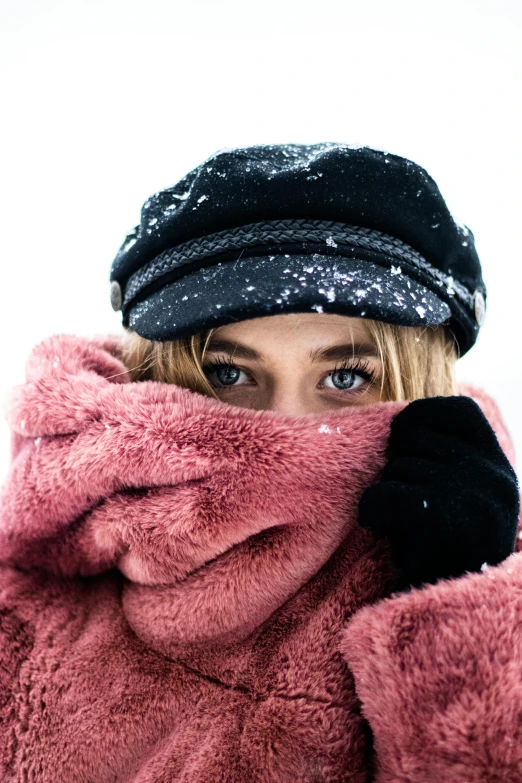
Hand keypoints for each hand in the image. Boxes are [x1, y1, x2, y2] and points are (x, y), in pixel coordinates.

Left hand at [358, 396, 519, 589]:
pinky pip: (379, 496)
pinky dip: (371, 515)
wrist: (451, 624)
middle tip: (408, 509)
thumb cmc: (443, 551)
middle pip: (414, 440)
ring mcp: (471, 500)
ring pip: (393, 470)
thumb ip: (449, 457)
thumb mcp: (463, 496)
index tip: (405, 446)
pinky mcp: (439, 523)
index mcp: (500, 468)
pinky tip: (387, 536)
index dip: (419, 420)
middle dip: (398, 470)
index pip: (457, 408)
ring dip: (387, 498)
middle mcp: (494, 478)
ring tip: (406, 530)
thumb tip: (400, 418)